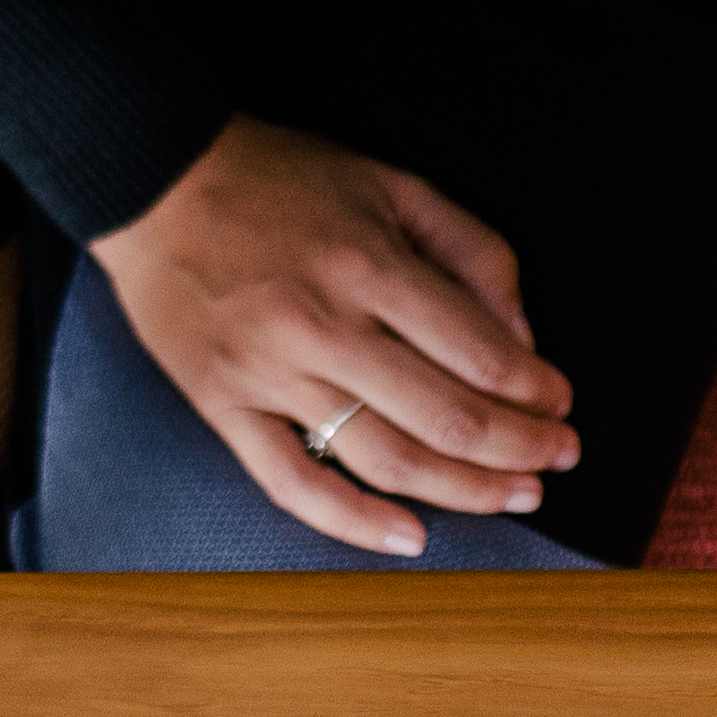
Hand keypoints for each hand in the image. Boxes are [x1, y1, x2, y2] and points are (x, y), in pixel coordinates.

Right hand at [89, 116, 577, 555]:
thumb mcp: (392, 182)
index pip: (481, 354)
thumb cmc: (281, 178)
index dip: (536, 390)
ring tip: (515, 496)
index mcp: (369, 266)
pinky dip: (354, 522)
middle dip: (520, 448)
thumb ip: (472, 252)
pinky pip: (291, 484)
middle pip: (446, 417)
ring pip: (385, 458)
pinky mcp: (223, 407)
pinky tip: (410, 538)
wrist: (155, 179)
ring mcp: (269, 375)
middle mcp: (321, 327)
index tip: (561, 403)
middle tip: (557, 458)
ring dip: (465, 491)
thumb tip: (523, 338)